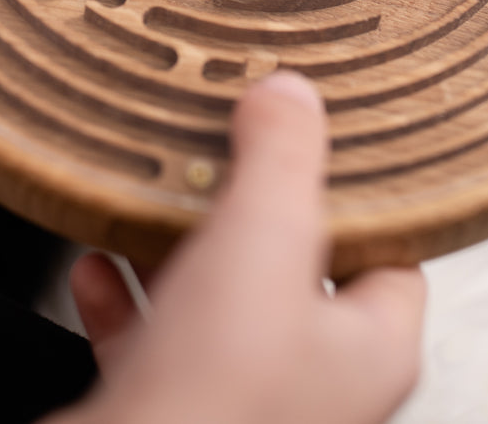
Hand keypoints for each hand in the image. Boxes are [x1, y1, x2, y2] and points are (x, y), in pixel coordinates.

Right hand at [46, 72, 425, 423]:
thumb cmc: (216, 399)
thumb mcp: (263, 243)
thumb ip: (281, 160)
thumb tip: (292, 94)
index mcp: (371, 350)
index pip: (391, 251)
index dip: (358, 193)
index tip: (321, 141)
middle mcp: (317, 384)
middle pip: (295, 270)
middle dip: (252, 211)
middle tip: (228, 152)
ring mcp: (245, 402)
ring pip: (220, 305)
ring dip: (181, 249)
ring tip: (158, 194)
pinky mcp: (175, 411)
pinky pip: (154, 342)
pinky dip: (124, 299)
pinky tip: (97, 264)